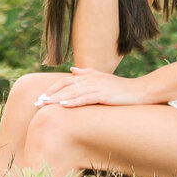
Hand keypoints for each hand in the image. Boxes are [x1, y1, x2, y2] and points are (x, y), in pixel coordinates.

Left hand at [34, 68, 152, 107]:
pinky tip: (63, 106)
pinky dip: (73, 101)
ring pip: (72, 93)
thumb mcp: (101, 78)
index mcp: (88, 76)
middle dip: (50, 95)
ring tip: (44, 106)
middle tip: (36, 104)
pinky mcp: (103, 95)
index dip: (52, 89)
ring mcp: (97, 86)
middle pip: (65, 87)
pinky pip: (85, 98)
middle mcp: (90, 79)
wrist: (139, 91)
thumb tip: (72, 70)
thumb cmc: (120, 88)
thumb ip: (86, 73)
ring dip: (57, 99)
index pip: (65, 82)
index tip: (40, 97)